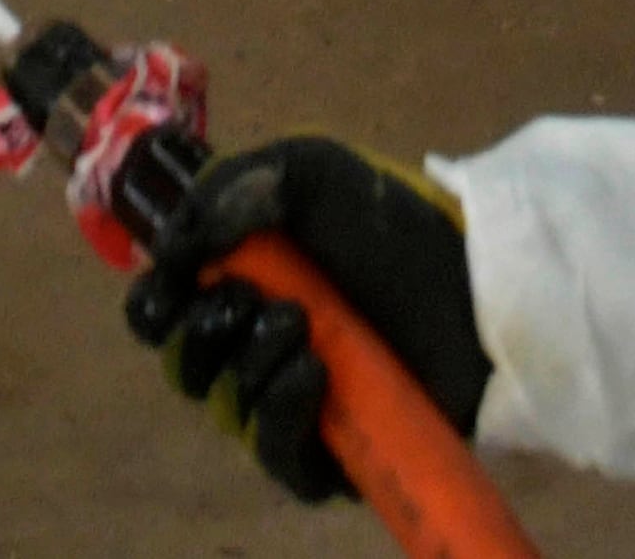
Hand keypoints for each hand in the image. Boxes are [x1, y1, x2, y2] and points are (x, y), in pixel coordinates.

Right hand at [119, 136, 491, 504]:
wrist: (479, 282)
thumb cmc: (393, 224)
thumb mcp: (308, 172)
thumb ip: (229, 192)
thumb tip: (167, 246)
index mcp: (240, 283)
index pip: (162, 315)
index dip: (156, 306)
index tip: (176, 287)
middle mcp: (257, 347)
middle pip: (186, 368)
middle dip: (206, 332)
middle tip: (255, 299)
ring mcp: (295, 403)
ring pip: (229, 413)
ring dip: (250, 368)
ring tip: (304, 329)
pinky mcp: (336, 452)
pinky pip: (280, 463)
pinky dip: (280, 420)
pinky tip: (311, 378)